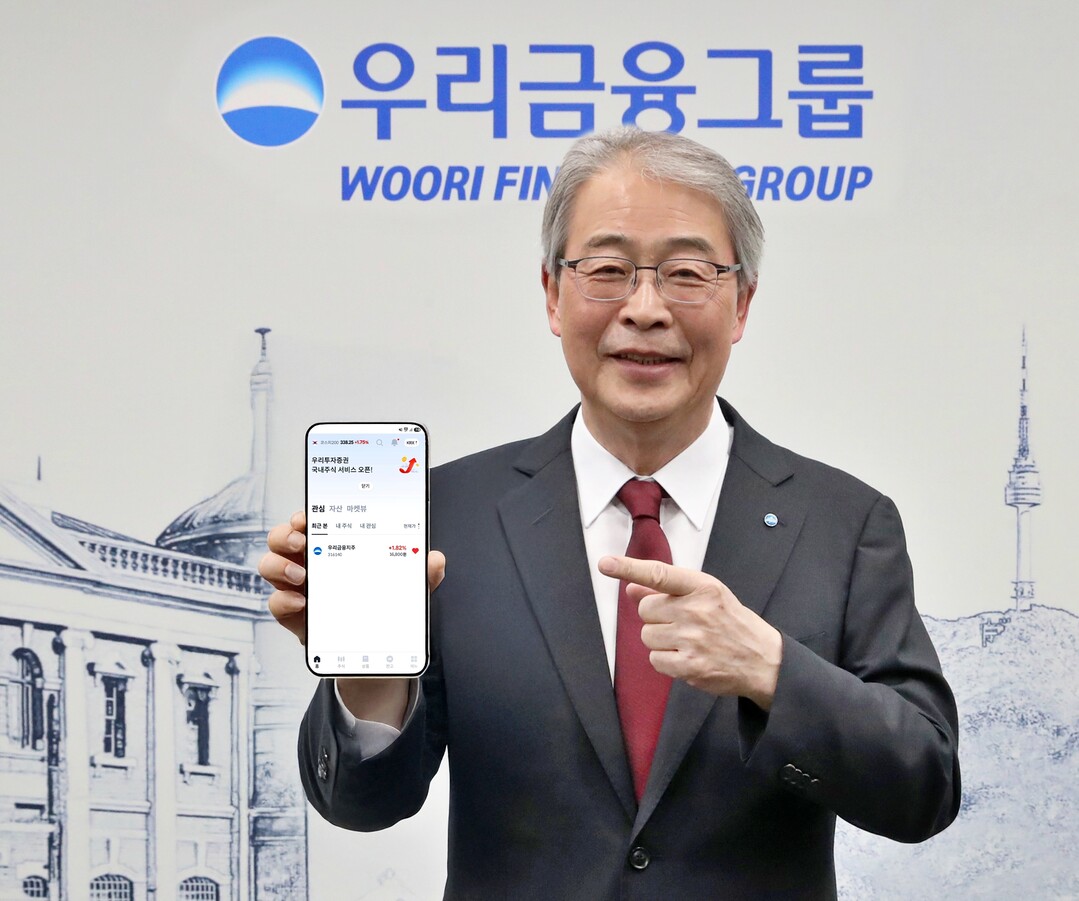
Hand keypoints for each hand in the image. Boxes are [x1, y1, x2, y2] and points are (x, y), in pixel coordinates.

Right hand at [259, 510, 446, 643]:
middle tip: (301, 542)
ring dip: (279, 565)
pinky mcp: (294, 615)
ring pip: (270, 565)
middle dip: (284, 534)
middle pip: (282, 538)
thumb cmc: (382, 605)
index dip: (305, 514)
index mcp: (335, 546)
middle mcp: (311, 562)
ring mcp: (298, 588)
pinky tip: (301, 601)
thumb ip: (422, 574)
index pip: (312, 522)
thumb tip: (435, 560)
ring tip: (303, 576)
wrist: (373, 648)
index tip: (308, 516)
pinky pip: (275, 603)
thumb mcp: (406, 587)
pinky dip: (283, 599)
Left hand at [598, 555, 782, 709]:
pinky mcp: (690, 666)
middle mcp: (697, 610)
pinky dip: (665, 660)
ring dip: (660, 640)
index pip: (659, 573)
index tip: (605, 564)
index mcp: (703, 586)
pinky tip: (686, 657)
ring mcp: (693, 639)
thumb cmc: (730, 622)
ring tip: (686, 641)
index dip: (629, 568)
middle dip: (656, 617)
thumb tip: (631, 588)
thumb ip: (668, 590)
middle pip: (646, 610)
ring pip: (648, 636)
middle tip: (680, 622)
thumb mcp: (707, 595)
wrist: (762, 659)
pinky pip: (655, 659)